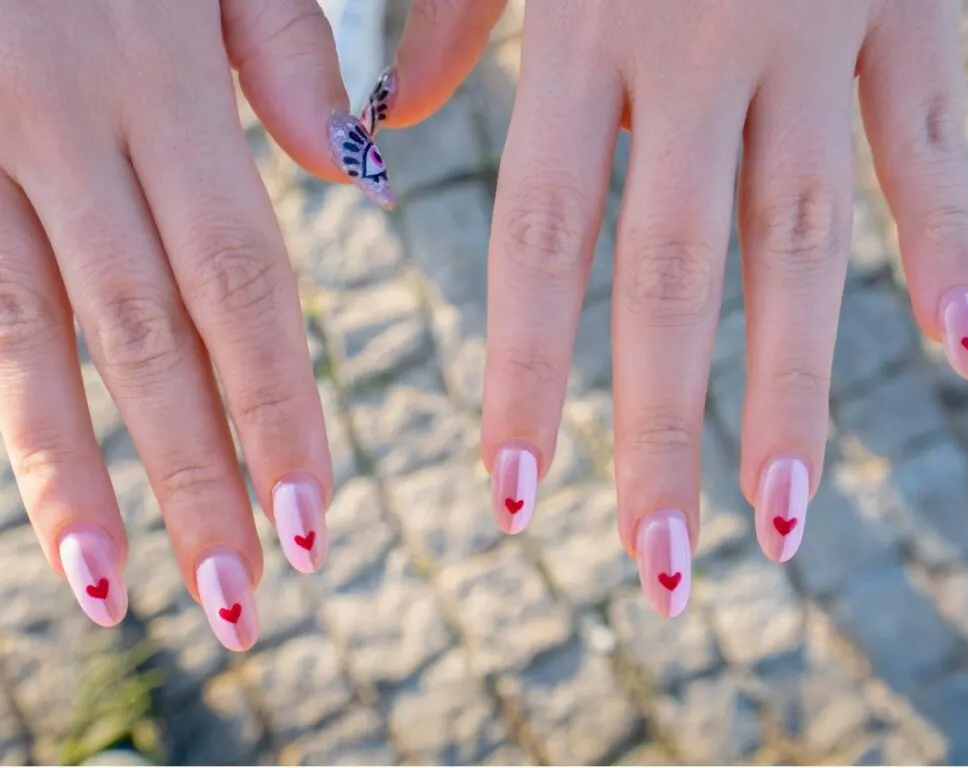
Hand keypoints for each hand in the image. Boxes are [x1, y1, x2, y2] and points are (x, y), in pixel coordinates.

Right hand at [0, 0, 394, 649]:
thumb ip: (282, 49)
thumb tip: (355, 174)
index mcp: (158, 79)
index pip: (241, 284)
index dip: (278, 411)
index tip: (314, 521)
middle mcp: (60, 128)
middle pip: (143, 339)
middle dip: (196, 480)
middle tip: (244, 601)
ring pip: (29, 340)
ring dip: (76, 482)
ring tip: (125, 594)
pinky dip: (4, 403)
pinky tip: (45, 492)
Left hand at [375, 0, 967, 616]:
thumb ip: (449, 19)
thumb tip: (391, 133)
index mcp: (586, 31)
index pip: (543, 243)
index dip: (527, 376)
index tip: (514, 501)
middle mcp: (699, 53)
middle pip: (674, 279)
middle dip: (661, 434)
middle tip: (661, 573)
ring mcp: (817, 36)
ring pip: (801, 246)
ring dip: (794, 394)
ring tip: (780, 526)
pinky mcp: (913, 11)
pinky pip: (932, 145)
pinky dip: (945, 248)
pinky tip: (957, 357)